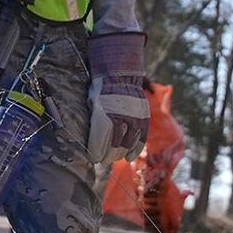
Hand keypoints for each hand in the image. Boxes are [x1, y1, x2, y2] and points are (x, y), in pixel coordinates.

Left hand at [87, 32, 147, 161]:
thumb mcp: (91, 104)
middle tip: (102, 159)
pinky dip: (135, 149)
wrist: (119, 72)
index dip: (95, 154)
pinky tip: (129, 157)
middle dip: (107, 156)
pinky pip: (140, 138)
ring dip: (119, 154)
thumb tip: (90, 140)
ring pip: (126, 145)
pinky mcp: (142, 118)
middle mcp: (118, 120)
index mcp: (102, 118)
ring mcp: (132, 119)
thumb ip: (93, 123)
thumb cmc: (100, 88)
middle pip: (113, 148)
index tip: (93, 158)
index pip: (98, 145)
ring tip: (114, 157)